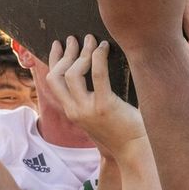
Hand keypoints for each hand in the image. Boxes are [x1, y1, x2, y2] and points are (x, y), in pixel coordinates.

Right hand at [46, 35, 146, 157]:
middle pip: (56, 77)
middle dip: (63, 54)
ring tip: (91, 40)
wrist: (135, 151)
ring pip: (73, 74)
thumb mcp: (98, 115)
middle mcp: (75, 111)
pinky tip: (105, 49)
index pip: (53, 83)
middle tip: (73, 39)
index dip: (53, 61)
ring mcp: (87, 109)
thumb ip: (91, 98)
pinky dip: (99, 58)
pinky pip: (97, 75)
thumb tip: (94, 70)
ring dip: (81, 53)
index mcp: (72, 112)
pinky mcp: (104, 106)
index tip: (58, 45)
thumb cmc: (123, 131)